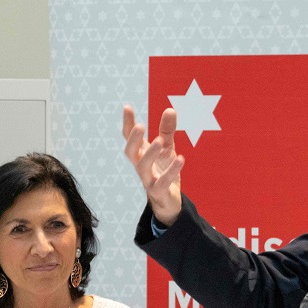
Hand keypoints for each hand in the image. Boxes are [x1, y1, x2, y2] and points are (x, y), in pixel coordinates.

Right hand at [123, 105, 184, 226]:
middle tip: (140, 126)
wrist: (169, 200)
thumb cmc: (164, 170)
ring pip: (142, 168)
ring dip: (150, 154)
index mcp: (140, 153)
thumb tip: (170, 109)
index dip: (127, 124)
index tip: (127, 107)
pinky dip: (171, 171)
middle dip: (133, 139)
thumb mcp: (167, 148)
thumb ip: (167, 130)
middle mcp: (140, 166)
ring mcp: (148, 180)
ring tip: (160, 141)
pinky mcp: (159, 192)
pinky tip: (180, 158)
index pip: (130, 138)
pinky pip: (162, 182)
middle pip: (130, 152)